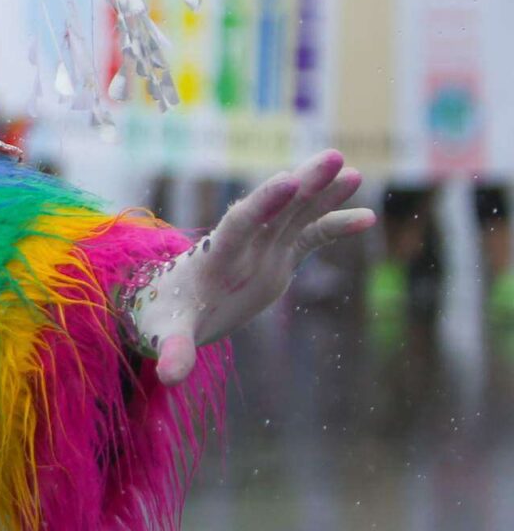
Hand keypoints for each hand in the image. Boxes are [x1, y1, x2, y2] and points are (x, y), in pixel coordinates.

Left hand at [129, 149, 373, 384]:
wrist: (166, 304)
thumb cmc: (162, 316)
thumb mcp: (165, 333)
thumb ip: (172, 349)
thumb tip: (169, 374)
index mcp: (216, 256)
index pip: (240, 223)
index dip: (263, 203)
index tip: (288, 178)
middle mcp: (241, 244)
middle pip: (275, 209)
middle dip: (303, 183)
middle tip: (335, 156)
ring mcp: (260, 248)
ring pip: (295, 215)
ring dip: (322, 193)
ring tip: (355, 172)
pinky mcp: (275, 258)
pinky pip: (309, 237)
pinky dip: (335, 226)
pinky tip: (368, 218)